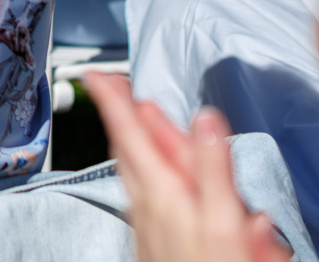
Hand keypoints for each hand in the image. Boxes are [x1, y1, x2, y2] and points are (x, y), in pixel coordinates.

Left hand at [85, 73, 291, 261]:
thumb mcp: (222, 223)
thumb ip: (213, 170)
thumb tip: (205, 119)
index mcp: (164, 193)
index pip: (132, 134)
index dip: (114, 102)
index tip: (96, 74)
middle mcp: (149, 207)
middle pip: (129, 152)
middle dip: (121, 118)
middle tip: (112, 89)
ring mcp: (150, 227)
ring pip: (136, 176)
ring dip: (133, 145)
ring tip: (130, 123)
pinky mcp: (156, 246)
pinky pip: (148, 201)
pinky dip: (148, 177)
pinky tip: (156, 178)